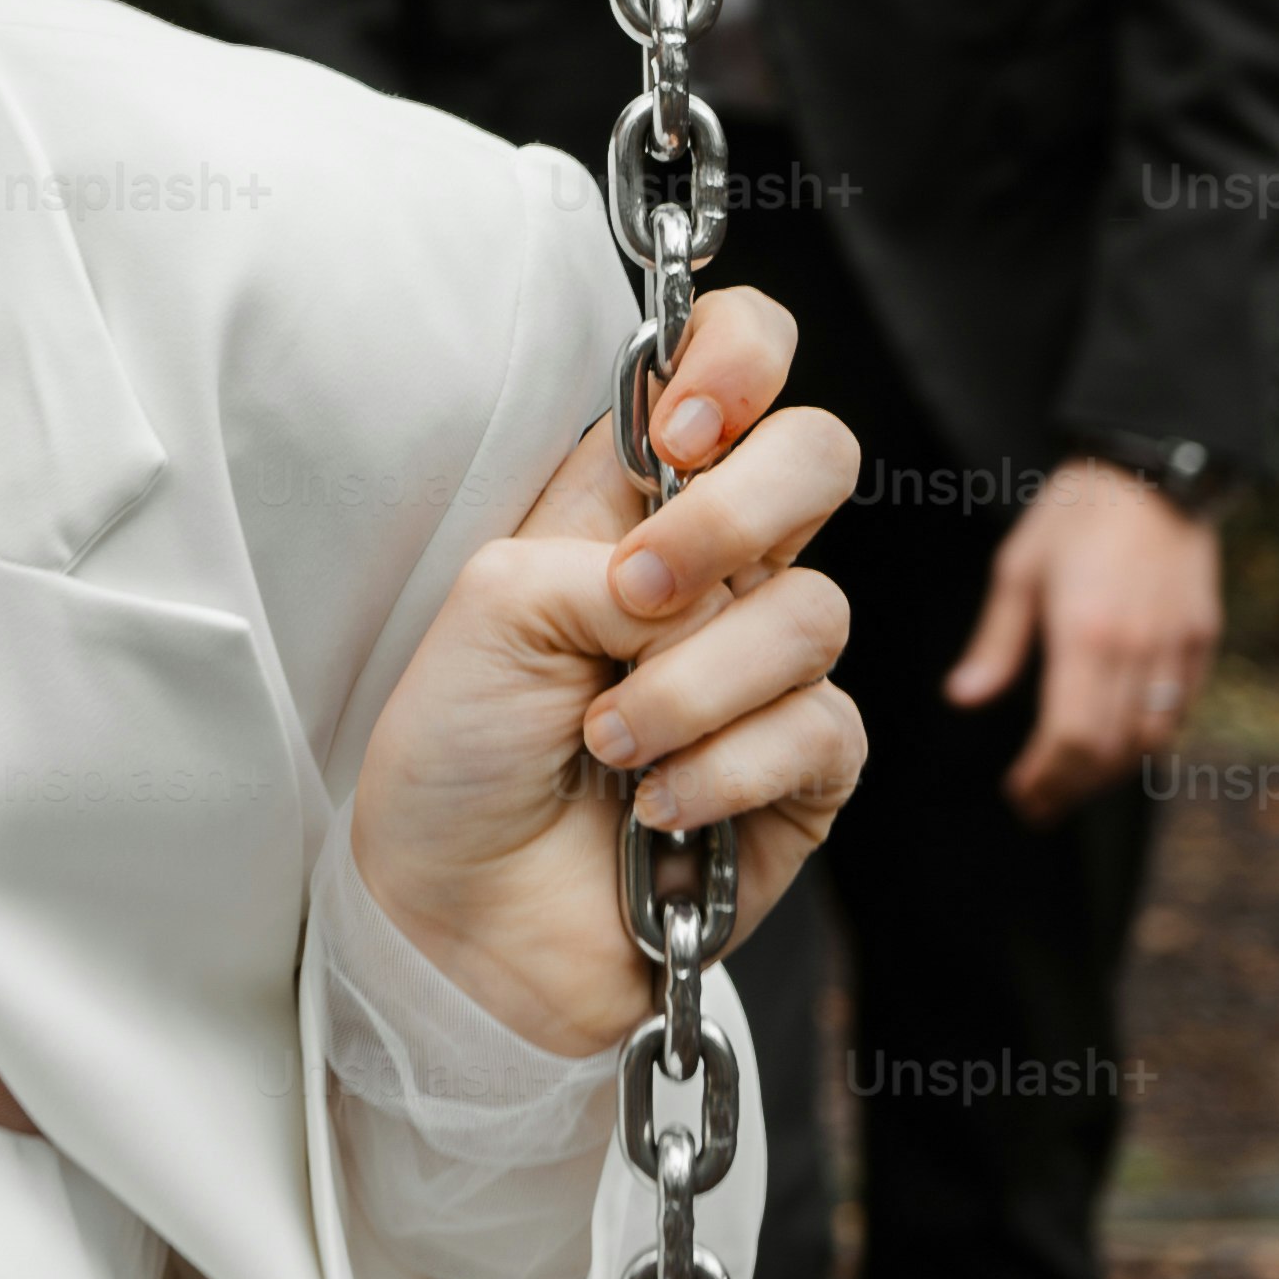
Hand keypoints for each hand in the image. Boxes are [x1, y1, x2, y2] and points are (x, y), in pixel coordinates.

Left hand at [343, 288, 871, 1058]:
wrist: (463, 920)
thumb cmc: (457, 759)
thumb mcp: (491, 608)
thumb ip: (601, 547)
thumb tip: (693, 572)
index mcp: (630, 503)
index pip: (735, 361)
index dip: (738, 358)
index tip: (683, 429)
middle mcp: (715, 568)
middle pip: (819, 454)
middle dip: (739, 516)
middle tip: (641, 594)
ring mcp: (768, 666)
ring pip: (813, 611)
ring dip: (692, 685)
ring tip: (608, 745)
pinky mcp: (806, 768)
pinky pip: (820, 727)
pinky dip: (724, 767)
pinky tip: (656, 808)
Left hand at [941, 459, 1221, 816]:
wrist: (1156, 468)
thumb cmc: (1075, 513)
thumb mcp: (1018, 569)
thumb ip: (996, 643)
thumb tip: (963, 699)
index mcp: (1085, 635)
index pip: (1070, 739)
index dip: (1044, 779)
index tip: (1020, 793)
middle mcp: (1137, 650)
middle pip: (1108, 753)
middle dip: (1070, 789)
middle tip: (1037, 804)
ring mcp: (1177, 647)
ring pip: (1149, 740)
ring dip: (1109, 771)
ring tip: (1070, 779)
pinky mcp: (1202, 638)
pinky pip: (1177, 711)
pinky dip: (1145, 738)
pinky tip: (1116, 741)